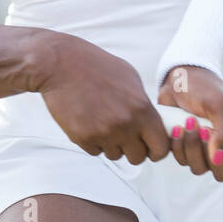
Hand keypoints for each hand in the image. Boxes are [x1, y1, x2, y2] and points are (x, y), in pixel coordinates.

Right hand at [35, 34, 171, 164]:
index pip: (161, 146)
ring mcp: (103, 133)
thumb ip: (144, 104)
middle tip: (125, 137)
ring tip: (103, 122)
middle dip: (133, 150)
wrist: (61, 64)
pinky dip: (94, 142)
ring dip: (112, 145)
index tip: (151, 147)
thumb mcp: (130, 78)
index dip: (157, 150)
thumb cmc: (96, 66)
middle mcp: (125, 124)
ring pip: (116, 155)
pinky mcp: (83, 138)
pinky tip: (89, 122)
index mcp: (141, 108)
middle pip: (138, 157)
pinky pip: (95, 152)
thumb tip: (153, 124)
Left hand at [156, 66, 222, 179]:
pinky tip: (177, 128)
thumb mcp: (219, 103)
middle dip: (212, 159)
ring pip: (202, 168)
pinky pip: (184, 161)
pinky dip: (179, 147)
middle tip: (204, 132)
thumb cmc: (205, 86)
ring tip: (188, 123)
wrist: (179, 78)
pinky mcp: (189, 147)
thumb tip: (218, 158)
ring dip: (192, 149)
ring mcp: (209, 148)